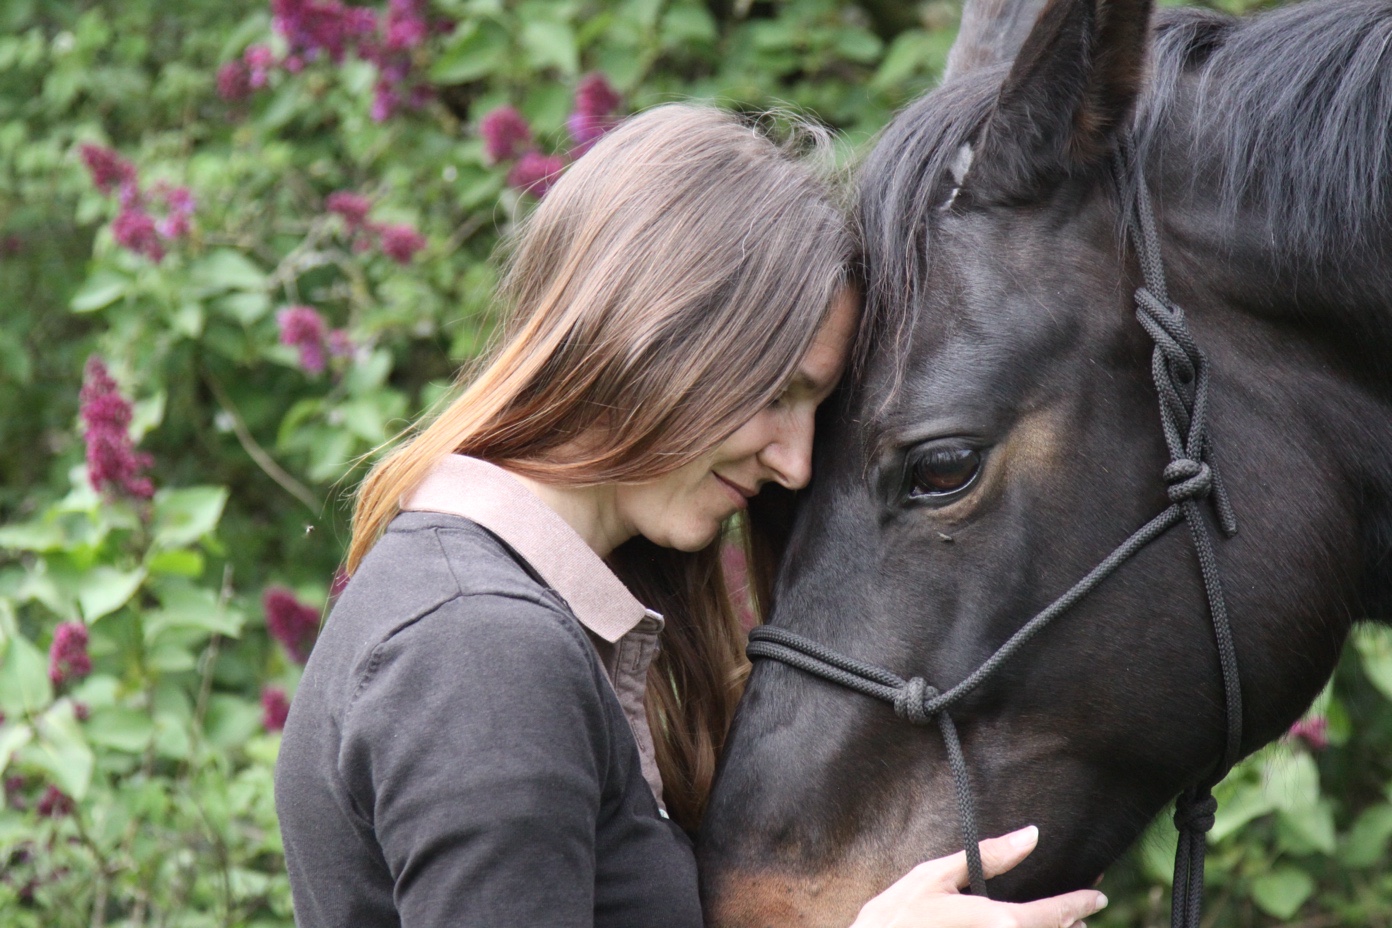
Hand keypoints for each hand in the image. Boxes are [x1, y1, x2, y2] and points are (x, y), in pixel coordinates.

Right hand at [849, 826, 1106, 927]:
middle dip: (1068, 924)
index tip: (1099, 897)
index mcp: (999, 923)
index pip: (1054, 913)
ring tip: (1059, 925)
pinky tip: (1016, 927)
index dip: (1080, 904)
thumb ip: (987, 856)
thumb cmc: (897, 916)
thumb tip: (1032, 835)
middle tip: (1080, 914)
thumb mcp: (935, 876)